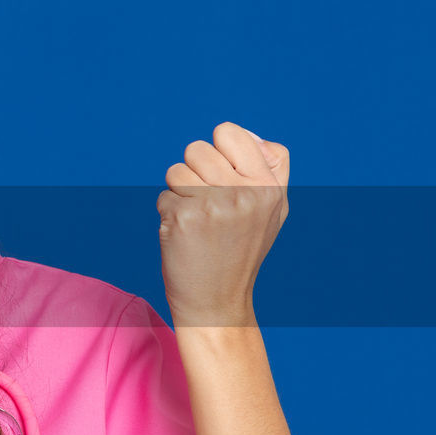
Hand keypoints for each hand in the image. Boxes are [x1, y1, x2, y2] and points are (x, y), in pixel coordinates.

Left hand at [156, 122, 288, 326]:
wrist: (218, 302)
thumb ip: (267, 170)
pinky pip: (164, 195)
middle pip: (198, 148)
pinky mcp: (184, 217)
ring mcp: (213, 204)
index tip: (222, 174)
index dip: (218, 148)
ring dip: (179, 192)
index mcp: (268, 186)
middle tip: (208, 205)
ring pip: (176, 170)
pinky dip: (168, 213)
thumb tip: (245, 135)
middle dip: (194, 172)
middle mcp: (245, 192)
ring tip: (197, 219)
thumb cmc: (240, 251)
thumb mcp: (271, 211)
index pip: (230, 133)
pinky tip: (185, 235)